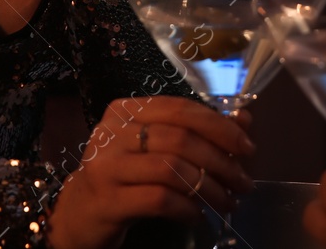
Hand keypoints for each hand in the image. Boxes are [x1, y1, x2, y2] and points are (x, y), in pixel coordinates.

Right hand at [46, 97, 255, 248]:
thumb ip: (194, 131)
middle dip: (221, 160)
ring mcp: (106, 165)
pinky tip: (198, 215)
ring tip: (227, 202)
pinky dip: (187, 208)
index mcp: (125, 110)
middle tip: (243, 182)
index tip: (248, 147)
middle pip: (180, 138)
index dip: (219, 126)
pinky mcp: (108, 200)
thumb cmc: (123, 175)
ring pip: (172, 169)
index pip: (181, 109)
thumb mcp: (155, 148)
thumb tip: (243, 119)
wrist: (78, 214)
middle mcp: (112, 131)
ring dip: (209, 188)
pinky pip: (159, 200)